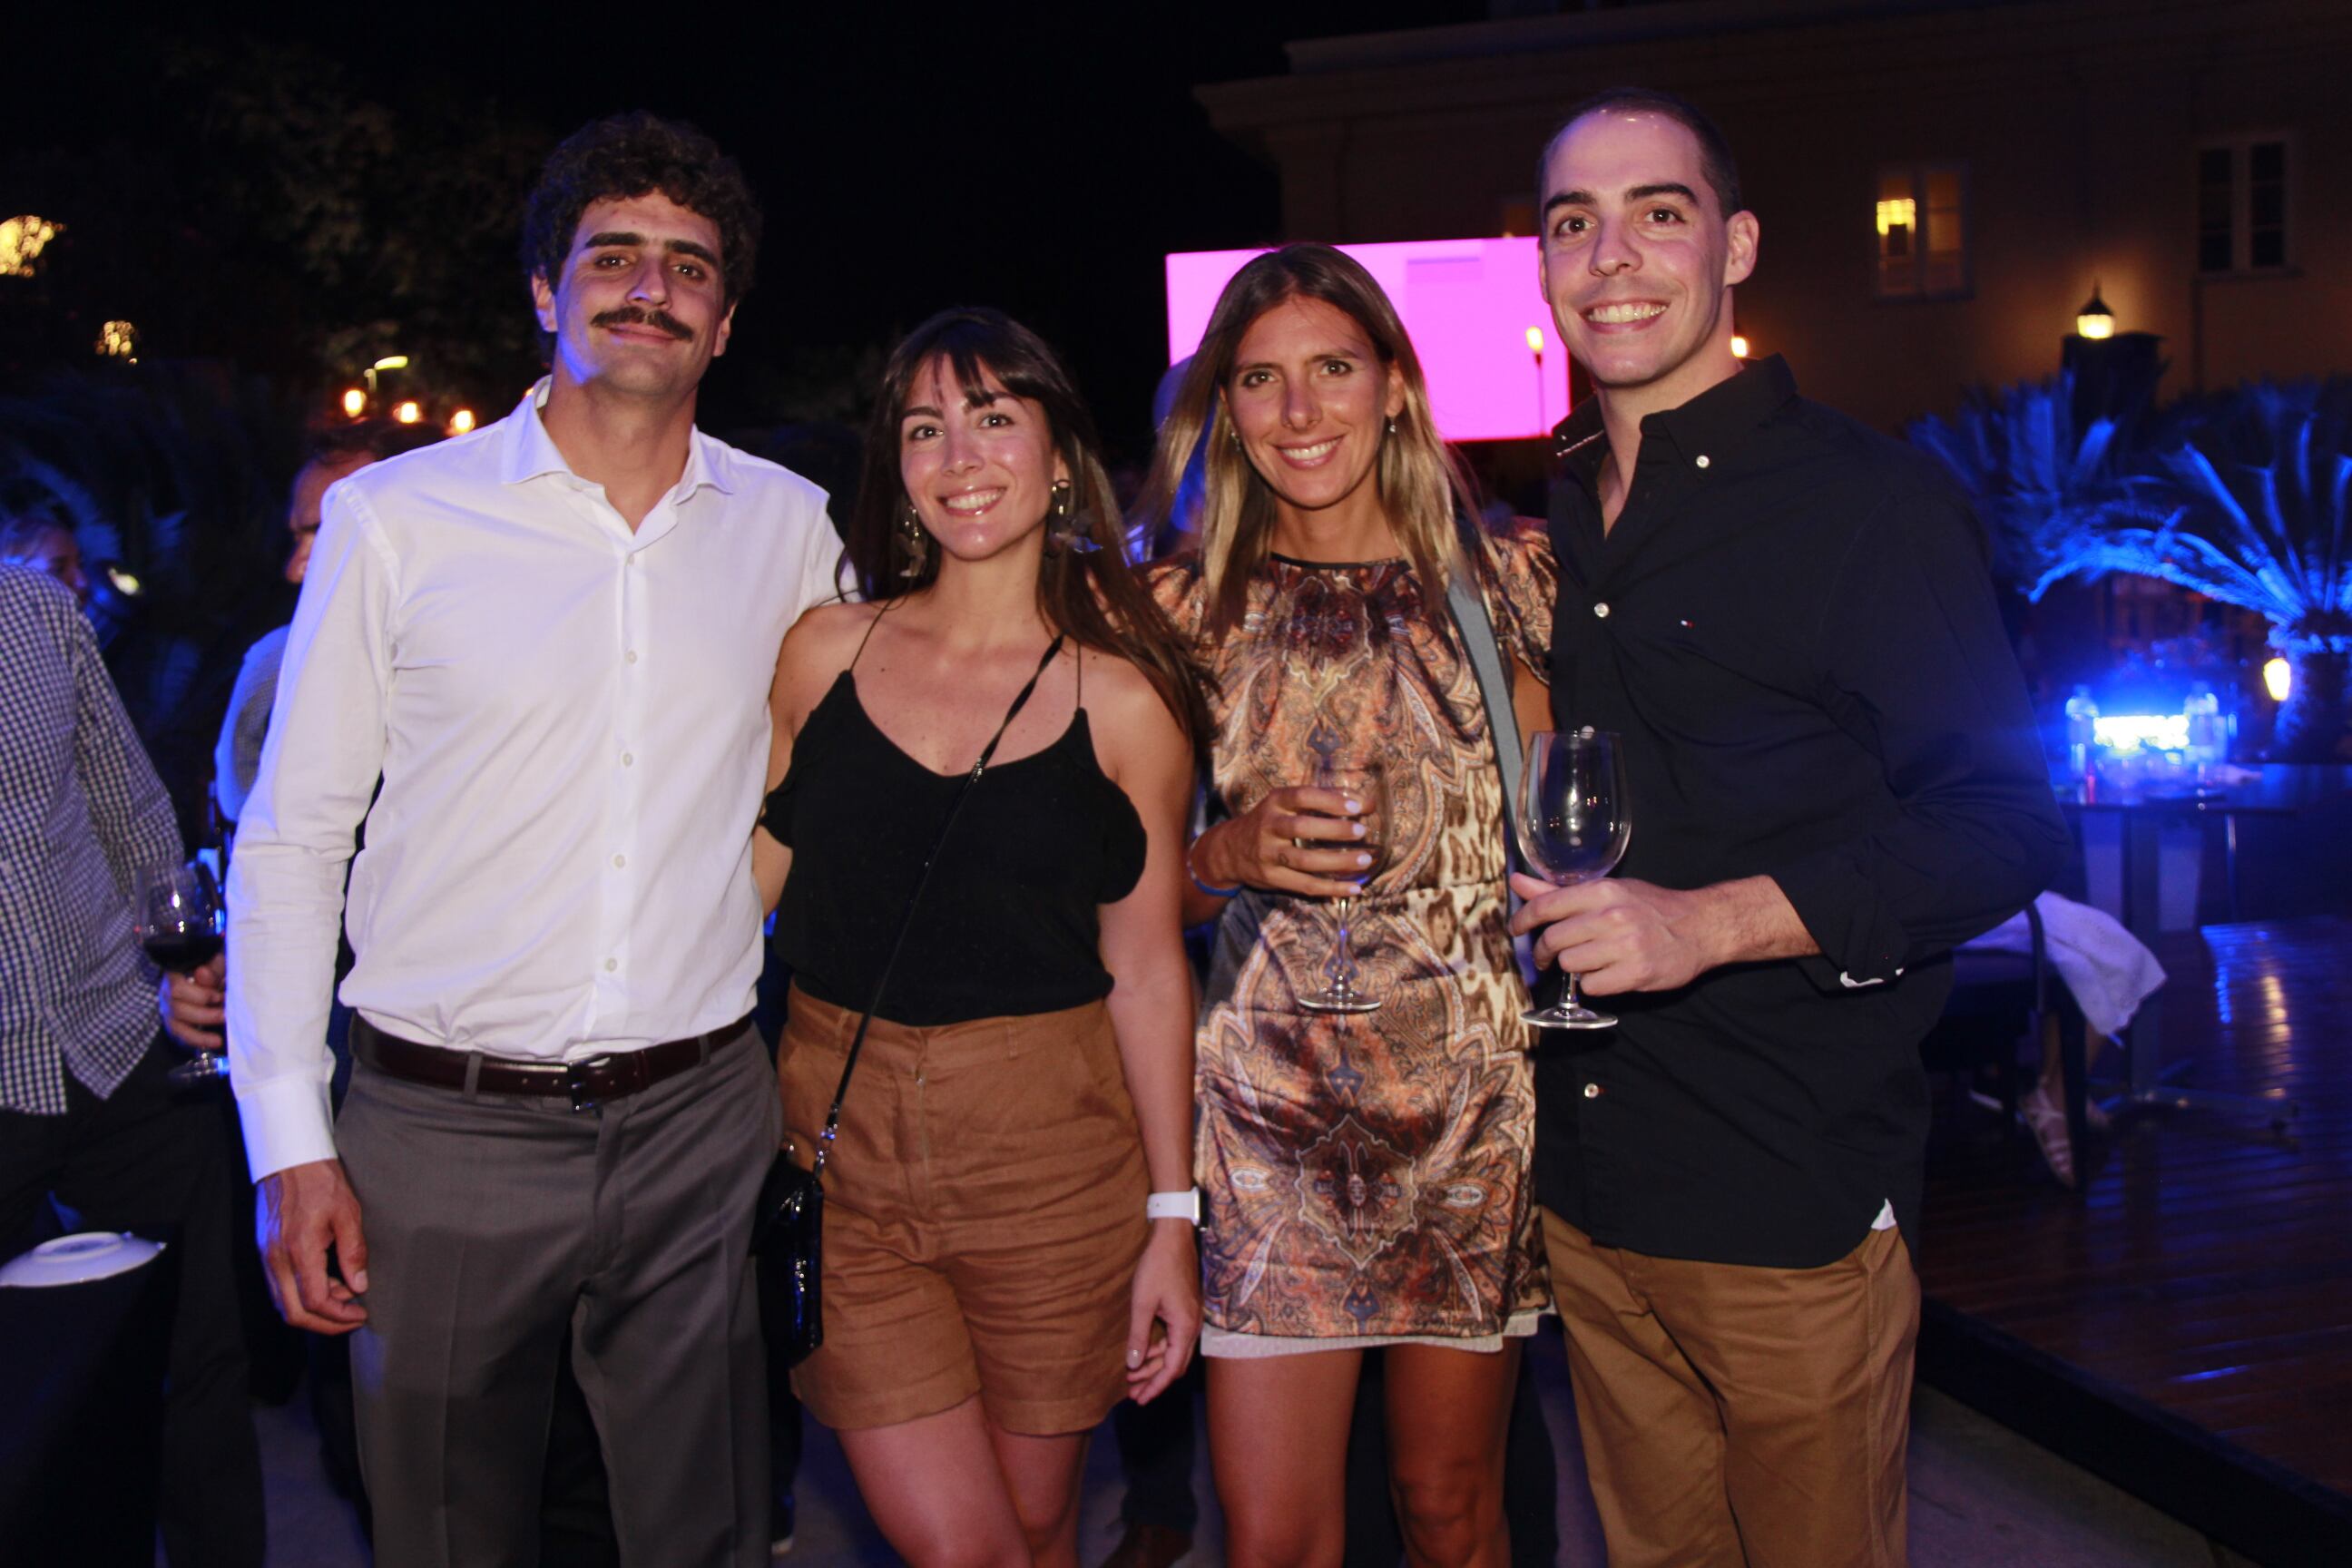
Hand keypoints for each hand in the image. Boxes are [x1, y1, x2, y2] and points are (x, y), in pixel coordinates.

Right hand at [159, 956, 225, 1052]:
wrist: (206, 973)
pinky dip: (198, 1040)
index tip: (220, 997)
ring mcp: (169, 1010)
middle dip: (204, 1015)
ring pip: (177, 1027)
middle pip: (177, 1009)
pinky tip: (213, 1042)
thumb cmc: (212, 968)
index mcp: (174, 976)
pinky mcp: (176, 1023)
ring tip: (218, 1039)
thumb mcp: (214, 963)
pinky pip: (182, 1036)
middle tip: (225, 1015)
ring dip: (199, 1034)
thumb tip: (202, 972)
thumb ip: (210, 968)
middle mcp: (167, 994)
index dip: (200, 995)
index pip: (177, 988)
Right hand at [257, 1159, 370, 1334]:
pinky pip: (280, 1287)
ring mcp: (266, 1257)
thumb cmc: (320, 1180)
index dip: (339, 1315)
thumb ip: (353, 1252)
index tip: (361, 1314)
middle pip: (293, 1313)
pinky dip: (303, 1293)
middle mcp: (276, 1259)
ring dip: (314, 1309)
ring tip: (345, 1295)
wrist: (289, 1157)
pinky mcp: (265, 1251)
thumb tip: (359, 1285)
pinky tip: (327, 1281)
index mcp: (298, 1250)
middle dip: (324, 1324)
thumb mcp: (348, 1213)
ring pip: (284, 1303)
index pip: (315, 1301)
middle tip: (351, 1318)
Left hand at [1124, 1219, 1199, 1404]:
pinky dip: (1160, 1349)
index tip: (1139, 1399)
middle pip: (1176, 1364)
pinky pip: (1175, 1339)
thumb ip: (1139, 1336)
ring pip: (1175, 1352)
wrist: (1173, 1237)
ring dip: (1155, 1365)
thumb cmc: (1157, 1267)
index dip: (1156, 1386)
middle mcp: (1192, 1326)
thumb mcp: (1142, 1303)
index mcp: (1185, 1327)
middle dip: (1154, 1380)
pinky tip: (1144, 1351)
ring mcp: (1191, 1317)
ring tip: (1133, 1375)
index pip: (1172, 1369)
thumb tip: (1133, 1365)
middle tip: (1133, 1393)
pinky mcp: (1185, 1310)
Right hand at [1195, 786, 1373, 898]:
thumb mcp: (1286, 805)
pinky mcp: (1272, 878)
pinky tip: (1354, 887)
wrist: (1230, 850)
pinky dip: (1332, 888)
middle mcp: (1268, 827)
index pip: (1302, 796)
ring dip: (1337, 861)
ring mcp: (1268, 855)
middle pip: (1301, 828)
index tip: (1355, 805)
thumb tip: (1366, 802)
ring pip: (1305, 861)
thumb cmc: (1271, 822)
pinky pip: (1305, 885)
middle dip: (1334, 829)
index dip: (1329, 800)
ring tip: (1365, 859)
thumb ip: (1322, 800)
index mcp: (1274, 803)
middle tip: (1361, 831)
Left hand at [1508, 873, 1723, 994]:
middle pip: (1554, 940)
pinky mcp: (1635, 973)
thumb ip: (1560, 891)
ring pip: (1570, 965)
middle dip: (1546, 951)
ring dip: (1574, 967)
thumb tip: (1517, 881)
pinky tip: (1607, 974)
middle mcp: (1611, 916)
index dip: (1523, 920)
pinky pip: (1591, 986)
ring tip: (1589, 961)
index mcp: (1602, 891)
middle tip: (1548, 956)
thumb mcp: (1608, 891)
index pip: (1546, 906)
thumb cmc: (1649, 907)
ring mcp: (1624, 946)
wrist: (1700, 927)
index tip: (1515, 929)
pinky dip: (1594, 984)